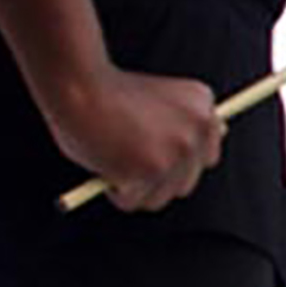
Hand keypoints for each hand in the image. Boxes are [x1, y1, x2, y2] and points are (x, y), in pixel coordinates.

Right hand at [48, 67, 226, 211]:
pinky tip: (104, 163)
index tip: (152, 155)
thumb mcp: (157, 101)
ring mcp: (178, 152)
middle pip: (184, 184)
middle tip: (125, 159)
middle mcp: (198, 130)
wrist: (79, 85)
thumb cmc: (106, 93)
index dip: (174, 163)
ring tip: (113, 157)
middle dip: (153, 181)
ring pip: (159, 198)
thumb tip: (194, 157)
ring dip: (134, 190)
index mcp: (202, 108)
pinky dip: (114, 193)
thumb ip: (179, 127)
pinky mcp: (152, 170)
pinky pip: (133, 202)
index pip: (205, 158)